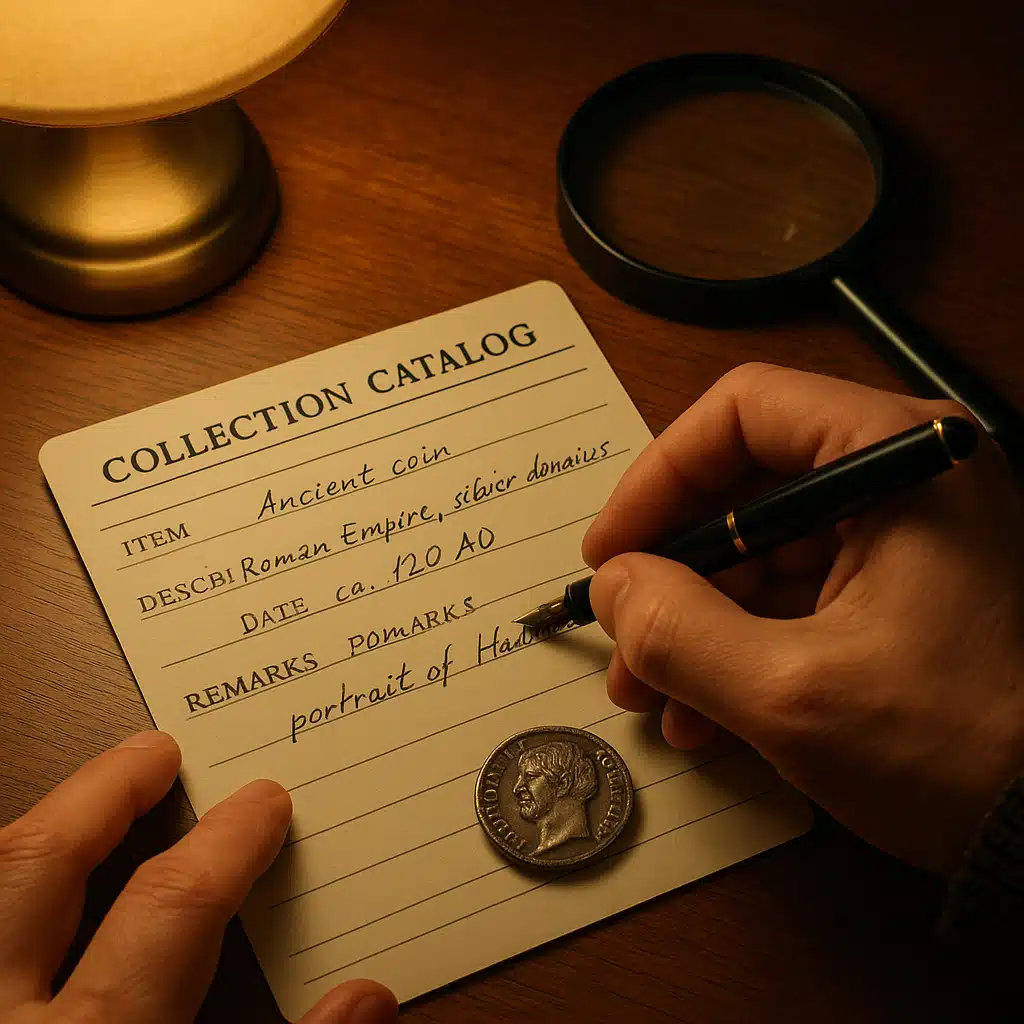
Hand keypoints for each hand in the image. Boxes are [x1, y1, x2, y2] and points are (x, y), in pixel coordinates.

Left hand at [0, 731, 397, 1022]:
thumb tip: (369, 996)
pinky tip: (35, 890)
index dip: (224, 845)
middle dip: (99, 798)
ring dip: (38, 834)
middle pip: (34, 872)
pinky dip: (5, 891)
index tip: (264, 803)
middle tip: (156, 751)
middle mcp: (7, 1023)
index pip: (166, 910)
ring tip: (90, 796)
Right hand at [583, 363, 1023, 874]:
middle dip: (672, 572)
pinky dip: (742, 644)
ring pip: (762, 550)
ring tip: (654, 697)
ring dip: (696, 621)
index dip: (658, 477)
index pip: (744, 412)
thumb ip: (676, 632)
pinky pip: (797, 594)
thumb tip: (612, 587)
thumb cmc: (959, 749)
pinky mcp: (904, 589)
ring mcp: (908, 535)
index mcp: (900, 457)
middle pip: (746, 487)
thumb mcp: (792, 695)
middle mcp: (907, 476)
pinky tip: (706, 714)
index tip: (611, 551)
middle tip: (623, 639)